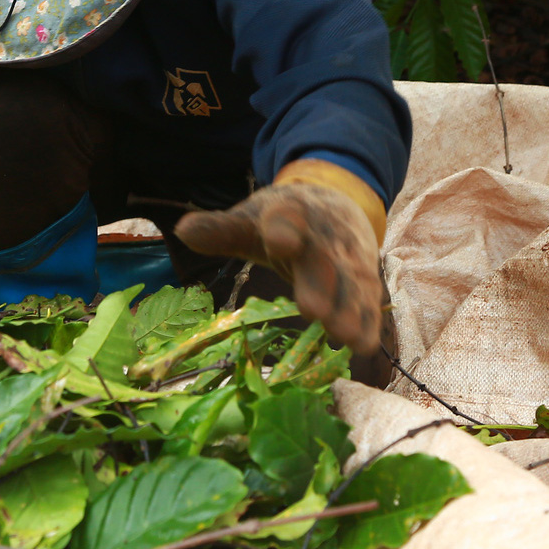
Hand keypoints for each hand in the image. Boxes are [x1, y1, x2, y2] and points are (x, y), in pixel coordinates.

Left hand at [174, 182, 383, 354]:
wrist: (335, 202)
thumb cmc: (282, 220)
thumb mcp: (251, 221)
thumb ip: (221, 230)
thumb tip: (181, 230)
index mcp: (290, 214)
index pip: (287, 219)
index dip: (284, 230)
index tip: (280, 241)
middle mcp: (324, 235)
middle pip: (322, 259)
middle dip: (319, 283)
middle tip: (311, 310)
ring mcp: (349, 257)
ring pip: (351, 282)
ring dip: (349, 308)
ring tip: (342, 335)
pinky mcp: (365, 279)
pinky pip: (368, 300)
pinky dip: (366, 321)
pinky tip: (360, 345)